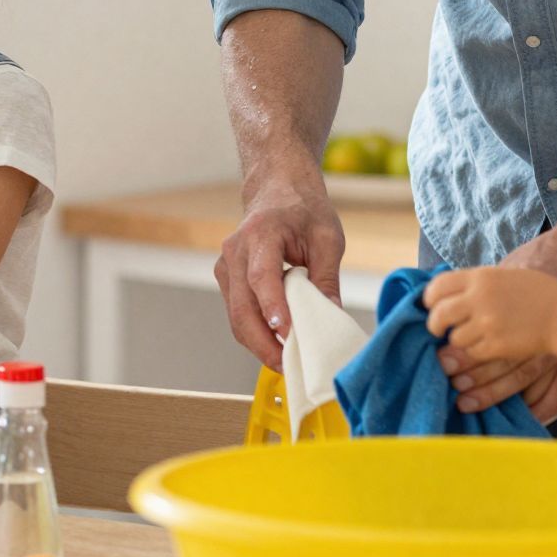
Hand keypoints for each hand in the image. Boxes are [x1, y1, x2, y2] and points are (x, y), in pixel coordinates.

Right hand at [215, 183, 345, 370]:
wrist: (276, 189)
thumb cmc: (304, 210)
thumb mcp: (328, 238)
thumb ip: (327, 277)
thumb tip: (330, 317)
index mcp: (261, 233)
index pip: (261, 276)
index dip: (273, 307)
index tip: (287, 333)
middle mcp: (235, 251)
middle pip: (243, 307)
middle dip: (265, 343)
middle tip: (291, 367)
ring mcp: (225, 266)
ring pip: (236, 317)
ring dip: (259, 344)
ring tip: (288, 363)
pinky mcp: (227, 279)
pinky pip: (238, 314)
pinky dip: (255, 333)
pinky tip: (277, 345)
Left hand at [433, 225, 556, 420]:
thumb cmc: (537, 293)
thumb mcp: (504, 276)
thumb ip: (478, 283)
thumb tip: (450, 294)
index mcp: (481, 277)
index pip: (438, 285)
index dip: (429, 298)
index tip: (431, 306)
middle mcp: (480, 298)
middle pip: (439, 314)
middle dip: (434, 324)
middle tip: (437, 330)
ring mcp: (487, 323)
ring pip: (454, 338)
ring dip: (457, 341)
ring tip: (467, 339)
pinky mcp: (496, 345)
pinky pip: (473, 353)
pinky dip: (474, 353)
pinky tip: (484, 348)